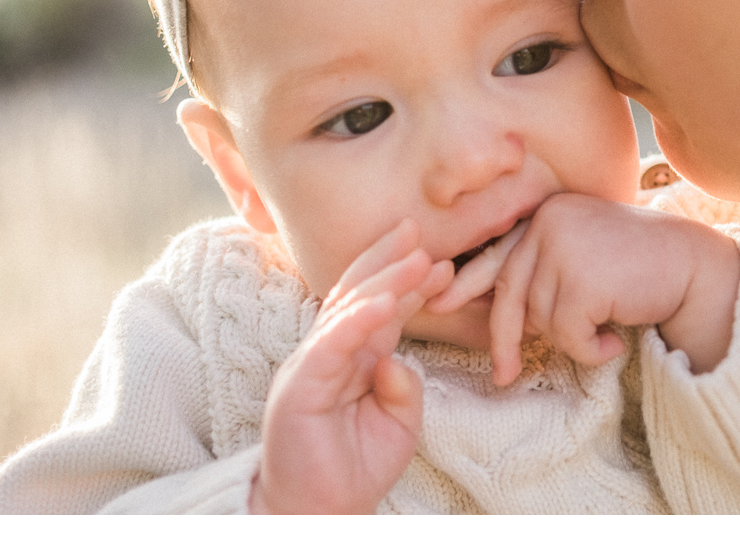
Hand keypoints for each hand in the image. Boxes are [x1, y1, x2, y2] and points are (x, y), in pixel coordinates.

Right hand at [250, 219, 453, 513]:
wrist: (321, 512)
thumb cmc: (355, 468)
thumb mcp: (399, 424)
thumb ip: (406, 388)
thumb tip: (398, 359)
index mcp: (352, 358)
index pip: (378, 308)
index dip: (406, 281)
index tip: (440, 259)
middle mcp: (328, 353)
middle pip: (357, 294)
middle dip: (389, 260)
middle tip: (419, 231)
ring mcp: (310, 366)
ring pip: (346, 310)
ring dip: (383, 281)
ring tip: (417, 258)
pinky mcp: (299, 386)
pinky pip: (331, 344)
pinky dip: (358, 321)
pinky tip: (385, 302)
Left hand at [484, 193, 739, 386]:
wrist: (695, 268)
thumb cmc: (639, 267)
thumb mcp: (582, 255)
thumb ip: (542, 267)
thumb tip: (489, 305)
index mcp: (546, 214)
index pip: (498, 256)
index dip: (468, 285)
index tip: (439, 305)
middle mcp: (548, 223)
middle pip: (509, 295)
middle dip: (505, 340)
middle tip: (504, 376)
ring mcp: (564, 248)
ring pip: (541, 321)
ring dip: (571, 341)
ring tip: (604, 331)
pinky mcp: (582, 279)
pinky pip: (567, 337)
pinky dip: (589, 351)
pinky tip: (614, 338)